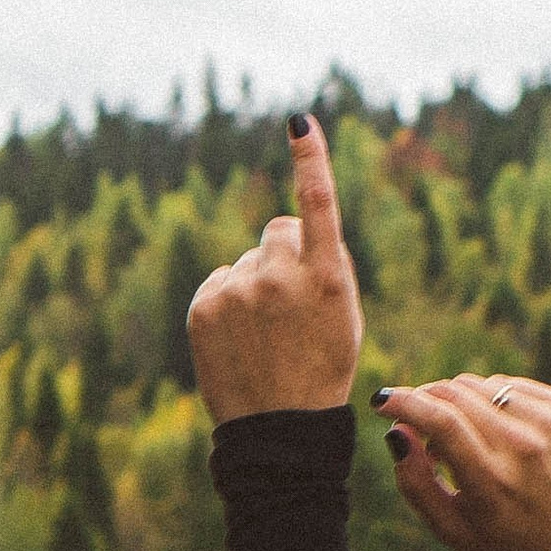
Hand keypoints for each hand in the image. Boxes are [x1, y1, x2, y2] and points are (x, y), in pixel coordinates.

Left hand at [186, 118, 364, 421]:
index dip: (310, 158)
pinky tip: (240, 338)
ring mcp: (238, 292)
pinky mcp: (204, 307)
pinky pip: (219, 282)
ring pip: (247, 261)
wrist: (278, 429)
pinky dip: (228, 302)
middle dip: (284, 255)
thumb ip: (327, 263)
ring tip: (264, 334)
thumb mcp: (346, 317)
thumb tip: (291, 220)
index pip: (316, 204)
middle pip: (277, 231)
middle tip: (291, 306)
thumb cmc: (323, 369)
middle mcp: (280, 277)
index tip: (298, 120)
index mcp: (326, 280)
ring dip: (255, 284)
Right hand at [376, 373, 550, 550]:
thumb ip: (415, 482)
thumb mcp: (449, 527)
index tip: (381, 400)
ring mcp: (548, 424)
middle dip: (425, 399)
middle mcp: (523, 447)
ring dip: (457, 401)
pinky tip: (492, 428)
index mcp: (493, 481)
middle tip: (414, 421)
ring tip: (459, 436)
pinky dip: (489, 399)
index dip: (406, 403)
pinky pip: (506, 384)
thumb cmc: (499, 535)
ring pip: (479, 385)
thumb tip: (396, 431)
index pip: (443, 422)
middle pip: (456, 395)